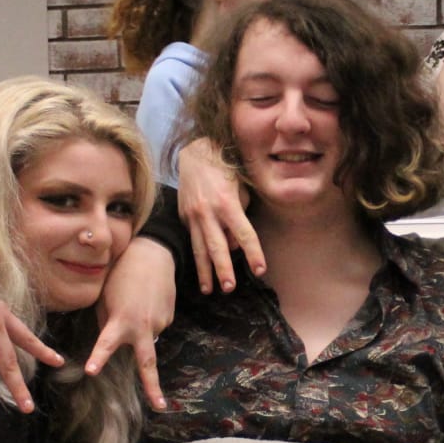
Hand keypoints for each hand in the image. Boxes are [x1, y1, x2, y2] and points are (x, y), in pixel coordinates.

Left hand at [86, 238, 176, 409]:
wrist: (154, 253)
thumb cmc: (121, 271)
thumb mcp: (105, 295)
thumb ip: (106, 320)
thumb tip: (111, 338)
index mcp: (122, 319)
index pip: (106, 343)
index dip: (98, 358)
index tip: (91, 372)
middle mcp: (143, 326)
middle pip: (148, 363)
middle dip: (153, 387)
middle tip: (160, 407)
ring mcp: (159, 322)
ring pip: (145, 336)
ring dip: (139, 327)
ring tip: (135, 298)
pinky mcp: (169, 316)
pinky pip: (154, 324)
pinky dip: (148, 317)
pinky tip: (146, 300)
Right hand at [177, 137, 260, 294]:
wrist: (195, 153)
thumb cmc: (225, 168)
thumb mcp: (241, 186)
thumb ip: (241, 214)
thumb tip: (234, 242)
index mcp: (227, 203)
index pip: (244, 234)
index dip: (253, 253)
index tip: (260, 270)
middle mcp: (208, 212)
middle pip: (218, 247)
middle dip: (223, 270)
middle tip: (229, 288)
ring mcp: (193, 215)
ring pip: (199, 248)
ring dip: (205, 271)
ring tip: (209, 290)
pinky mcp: (183, 216)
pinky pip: (191, 240)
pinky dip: (196, 257)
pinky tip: (199, 272)